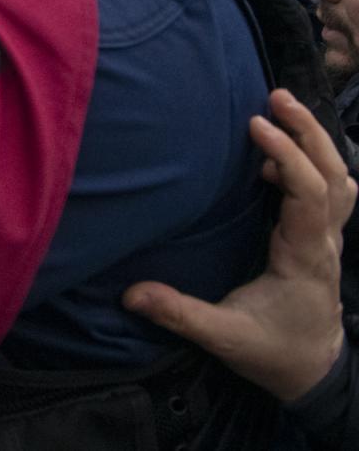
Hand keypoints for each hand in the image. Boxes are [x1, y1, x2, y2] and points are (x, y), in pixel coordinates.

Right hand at [124, 89, 355, 401]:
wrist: (314, 372)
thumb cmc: (273, 352)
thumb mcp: (225, 338)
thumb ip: (180, 314)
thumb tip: (131, 294)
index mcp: (305, 257)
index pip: (311, 193)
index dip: (288, 155)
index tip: (255, 126)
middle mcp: (325, 241)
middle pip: (336, 174)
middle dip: (309, 132)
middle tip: (276, 96)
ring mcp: (328, 239)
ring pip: (339, 179)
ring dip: (314, 142)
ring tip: (280, 110)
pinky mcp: (320, 238)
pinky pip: (329, 189)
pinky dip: (310, 161)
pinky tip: (276, 154)